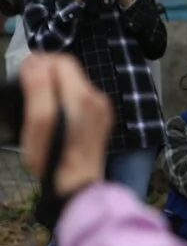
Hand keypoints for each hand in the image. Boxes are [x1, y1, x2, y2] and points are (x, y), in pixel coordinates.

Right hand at [19, 54, 111, 196]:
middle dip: (47, 67)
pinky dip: (66, 92)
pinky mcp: (103, 115)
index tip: (24, 70)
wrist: (80, 184)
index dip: (40, 62)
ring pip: (75, 79)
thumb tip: (34, 65)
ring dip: (56, 79)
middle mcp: (96, 98)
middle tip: (28, 77)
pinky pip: (83, 93)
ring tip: (38, 92)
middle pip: (69, 67)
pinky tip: (56, 105)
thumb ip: (38, 92)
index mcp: (82, 99)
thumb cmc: (55, 161)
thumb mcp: (38, 128)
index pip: (61, 62)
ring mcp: (102, 106)